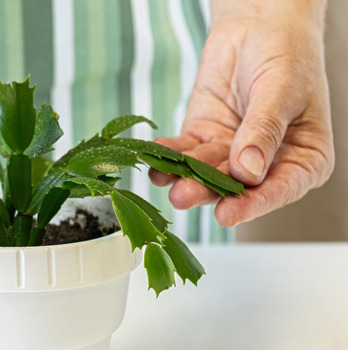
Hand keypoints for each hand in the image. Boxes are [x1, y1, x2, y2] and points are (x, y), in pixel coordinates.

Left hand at [151, 0, 333, 226]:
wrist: (259, 26)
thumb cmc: (287, 54)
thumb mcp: (283, 90)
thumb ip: (264, 131)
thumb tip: (249, 170)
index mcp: (303, 159)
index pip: (280, 189)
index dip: (253, 204)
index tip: (228, 214)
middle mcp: (266, 164)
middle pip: (236, 186)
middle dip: (208, 192)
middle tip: (185, 197)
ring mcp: (231, 153)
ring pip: (206, 173)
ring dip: (185, 177)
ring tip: (169, 181)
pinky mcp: (203, 138)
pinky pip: (184, 151)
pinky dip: (168, 156)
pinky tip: (156, 161)